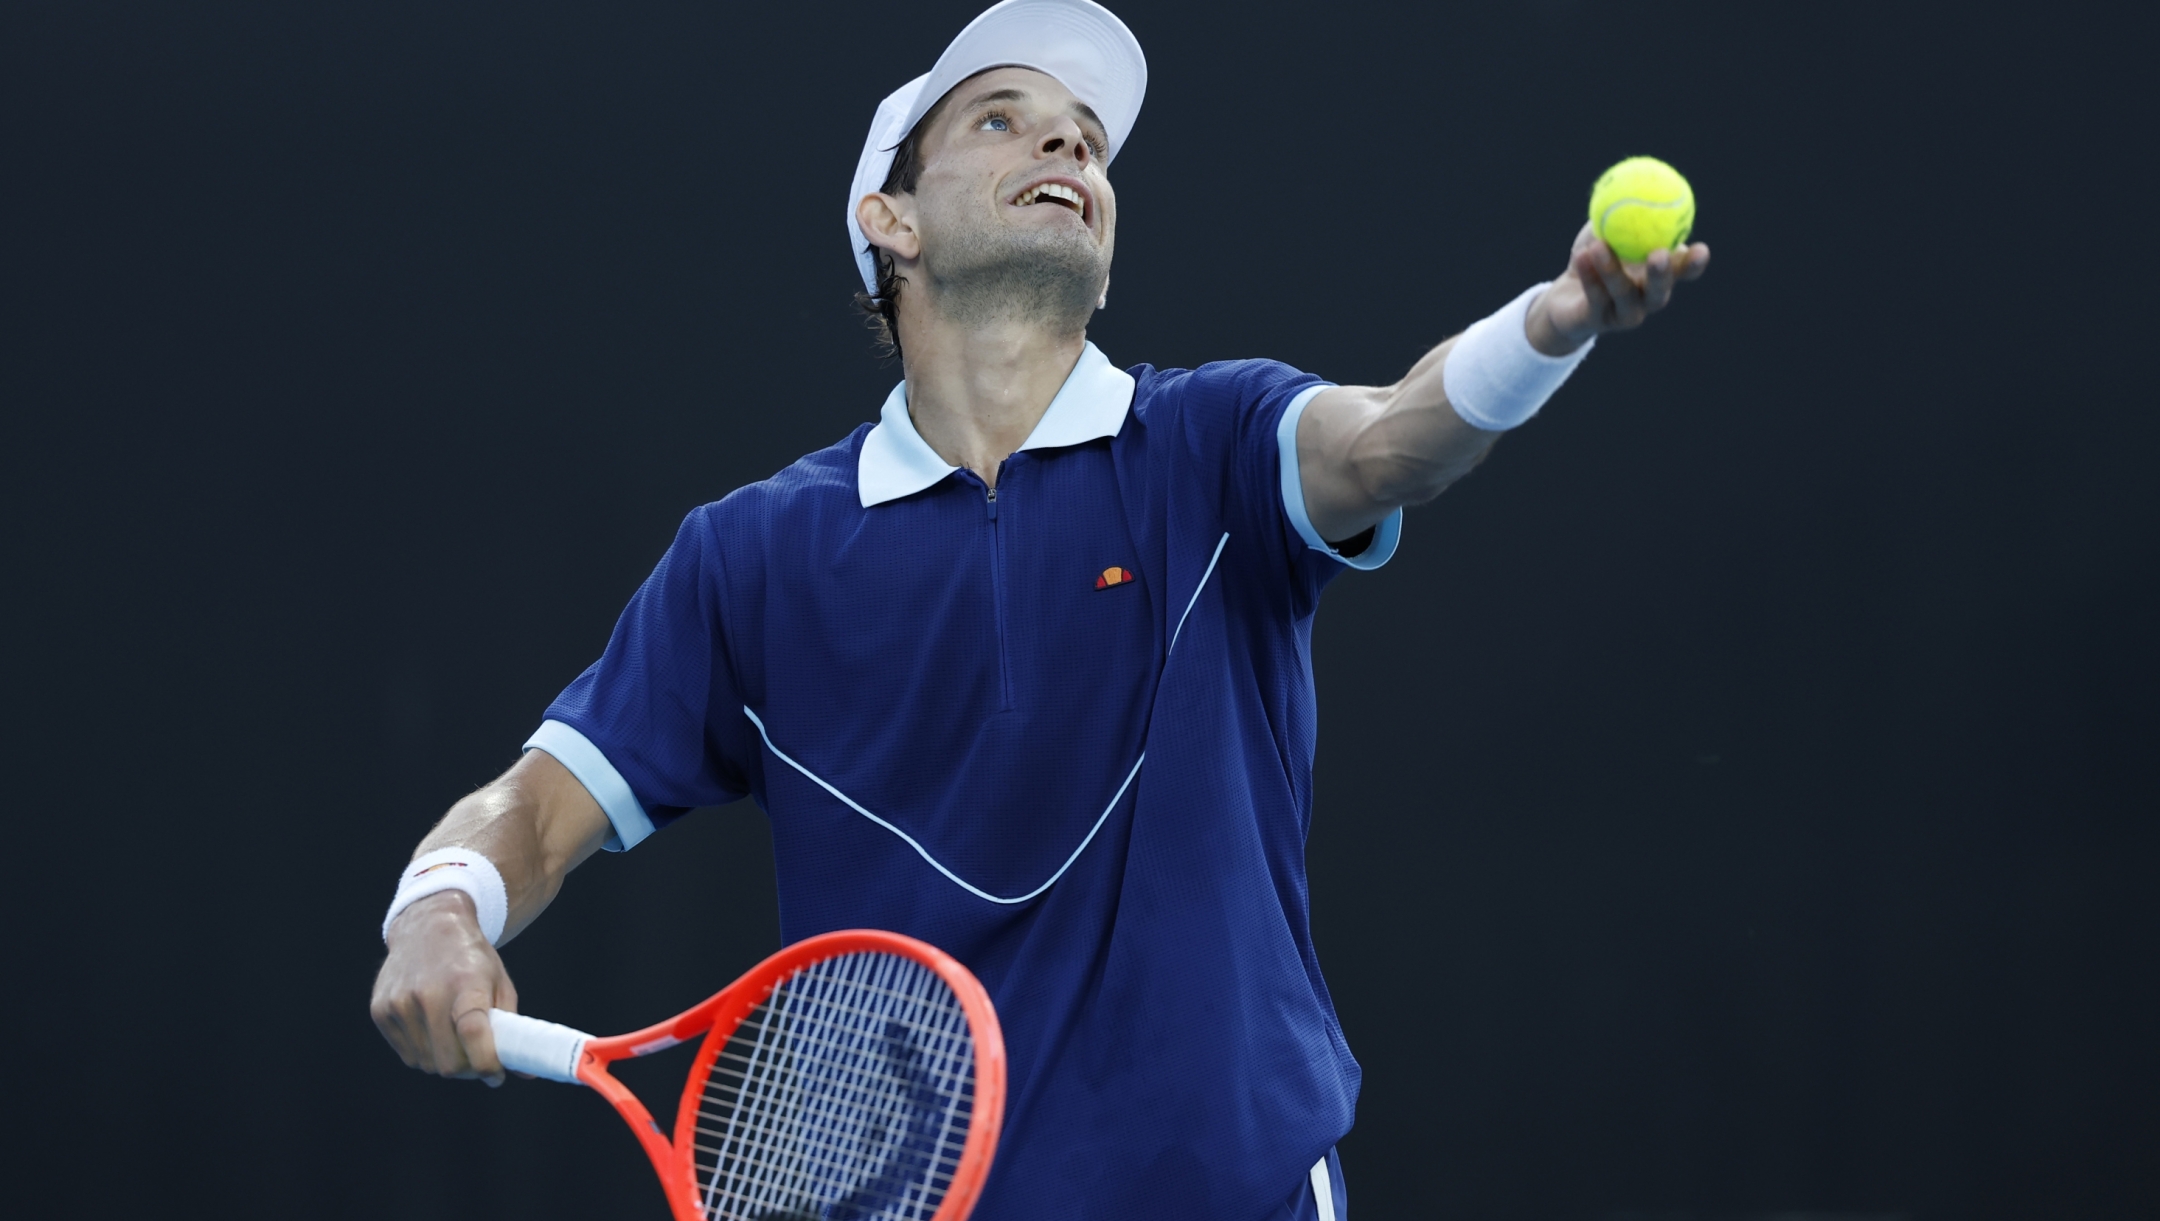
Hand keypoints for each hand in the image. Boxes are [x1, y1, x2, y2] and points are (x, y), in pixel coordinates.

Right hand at [370, 890, 518, 1086]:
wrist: (428, 926)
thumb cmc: (472, 959)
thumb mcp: (500, 983)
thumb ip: (511, 1028)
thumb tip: (527, 1072)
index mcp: (466, 983)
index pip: (474, 1034)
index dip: (487, 1063)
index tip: (497, 1074)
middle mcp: (428, 993)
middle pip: (448, 1062)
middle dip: (468, 1070)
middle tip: (478, 1061)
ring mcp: (399, 1002)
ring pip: (426, 1063)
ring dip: (445, 1063)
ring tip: (456, 1042)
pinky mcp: (380, 1010)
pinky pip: (407, 1054)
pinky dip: (424, 1053)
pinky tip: (434, 1032)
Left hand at [1526, 223, 1709, 355]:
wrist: (1564, 297)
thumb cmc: (1592, 256)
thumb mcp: (1606, 228)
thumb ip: (1624, 210)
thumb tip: (1637, 177)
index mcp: (1657, 276)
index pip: (1683, 272)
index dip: (1694, 264)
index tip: (1701, 249)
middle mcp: (1646, 300)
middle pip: (1660, 292)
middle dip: (1663, 275)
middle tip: (1658, 254)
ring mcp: (1623, 315)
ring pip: (1624, 296)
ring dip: (1612, 270)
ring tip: (1600, 246)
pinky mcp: (1597, 323)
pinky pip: (1594, 298)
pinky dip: (1588, 276)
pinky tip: (1580, 256)